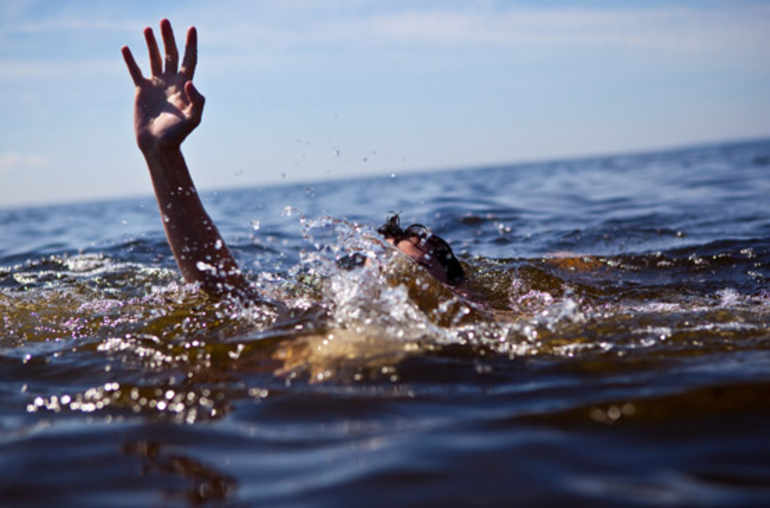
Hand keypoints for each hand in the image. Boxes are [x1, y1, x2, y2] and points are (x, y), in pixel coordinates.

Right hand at [121, 19, 203, 152]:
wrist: (158, 145)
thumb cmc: (177, 135)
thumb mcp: (193, 119)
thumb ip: (197, 101)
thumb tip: (190, 81)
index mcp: (185, 86)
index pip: (189, 60)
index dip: (190, 44)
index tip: (192, 28)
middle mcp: (171, 82)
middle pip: (170, 54)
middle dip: (168, 37)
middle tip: (164, 20)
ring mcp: (156, 85)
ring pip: (154, 59)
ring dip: (152, 44)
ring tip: (148, 28)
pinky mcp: (141, 91)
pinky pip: (135, 71)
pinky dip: (131, 60)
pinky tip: (126, 48)